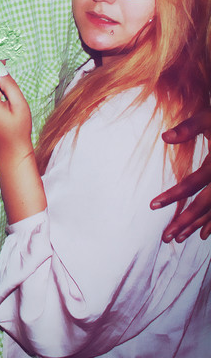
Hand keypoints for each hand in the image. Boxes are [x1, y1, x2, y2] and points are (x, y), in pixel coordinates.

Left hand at [151, 109, 210, 242]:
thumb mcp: (208, 118)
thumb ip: (188, 127)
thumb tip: (164, 137)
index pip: (193, 184)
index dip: (173, 196)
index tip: (152, 206)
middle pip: (205, 205)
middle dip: (185, 222)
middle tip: (166, 237)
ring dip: (197, 226)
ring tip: (178, 239)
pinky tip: (203, 235)